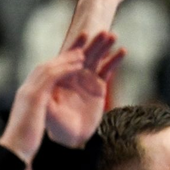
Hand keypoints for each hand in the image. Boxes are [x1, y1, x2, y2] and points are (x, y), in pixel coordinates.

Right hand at [0, 47, 91, 161]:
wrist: (14, 151)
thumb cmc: (24, 142)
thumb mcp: (34, 124)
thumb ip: (40, 114)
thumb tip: (45, 116)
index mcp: (27, 96)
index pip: (42, 75)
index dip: (58, 66)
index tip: (72, 60)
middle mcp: (26, 90)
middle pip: (46, 66)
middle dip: (63, 56)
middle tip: (79, 49)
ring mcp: (29, 91)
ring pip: (49, 67)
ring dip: (67, 58)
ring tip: (83, 53)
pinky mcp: (35, 97)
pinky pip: (52, 76)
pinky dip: (66, 68)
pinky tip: (80, 65)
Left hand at [45, 32, 125, 148]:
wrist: (71, 137)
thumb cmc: (55, 124)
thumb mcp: (47, 107)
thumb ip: (48, 90)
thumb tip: (53, 73)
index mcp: (59, 76)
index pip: (67, 56)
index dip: (75, 45)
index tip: (84, 35)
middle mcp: (73, 74)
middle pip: (84, 53)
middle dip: (93, 42)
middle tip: (102, 32)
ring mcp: (86, 79)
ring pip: (97, 59)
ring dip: (104, 46)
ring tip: (113, 35)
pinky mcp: (98, 87)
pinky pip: (107, 70)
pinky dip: (114, 60)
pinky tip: (122, 51)